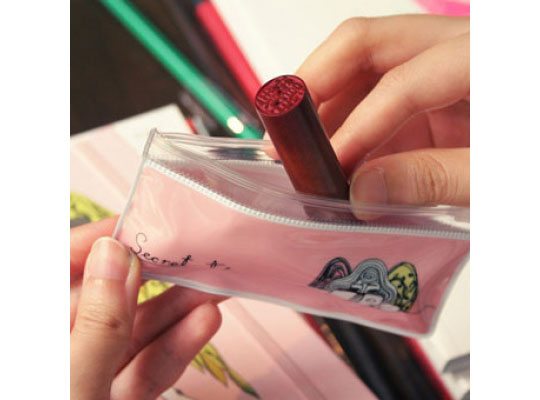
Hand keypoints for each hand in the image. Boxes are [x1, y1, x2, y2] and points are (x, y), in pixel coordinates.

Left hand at [70, 217, 222, 398]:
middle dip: (157, 274)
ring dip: (178, 309)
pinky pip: (146, 366)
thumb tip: (116, 256)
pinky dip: (177, 347)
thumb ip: (98, 323)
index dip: (104, 237)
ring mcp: (90, 371)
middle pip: (111, 295)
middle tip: (193, 251)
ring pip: (136, 331)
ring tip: (215, 286)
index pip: (62, 264)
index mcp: (38, 329)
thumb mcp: (73, 381)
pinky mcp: (115, 395)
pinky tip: (204, 323)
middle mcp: (63, 344)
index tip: (146, 222)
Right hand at [297, 14, 468, 209]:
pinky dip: (350, 122)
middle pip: (366, 44)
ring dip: (328, 106)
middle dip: (316, 85)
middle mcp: (457, 48)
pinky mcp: (433, 90)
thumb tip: (362, 191)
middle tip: (287, 130)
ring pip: (364, 64)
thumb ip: (432, 181)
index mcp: (484, 59)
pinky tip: (340, 154)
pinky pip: (378, 92)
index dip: (356, 125)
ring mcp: (441, 66)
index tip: (329, 165)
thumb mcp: (500, 179)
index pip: (402, 83)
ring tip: (309, 150)